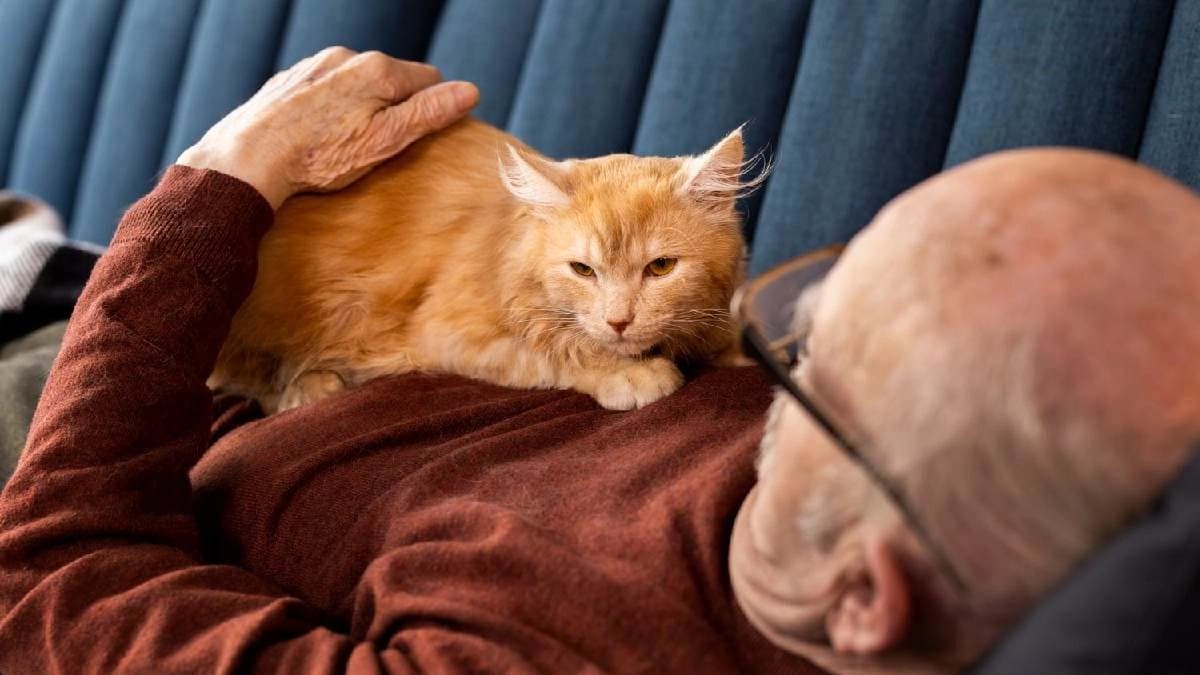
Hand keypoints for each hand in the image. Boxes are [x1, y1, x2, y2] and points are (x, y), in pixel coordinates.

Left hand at [177, 47, 478, 207]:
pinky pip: (325, 90)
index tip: (420, 137)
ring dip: (361, 107)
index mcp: (378, 70)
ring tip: (345, 145)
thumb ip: (428, 114)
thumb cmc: (320, 157)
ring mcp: (314, 65)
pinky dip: (329, 109)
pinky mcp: (289, 80)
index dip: (432, 108)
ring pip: (356, 83)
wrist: (247, 159)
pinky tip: (317, 138)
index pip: (430, 78)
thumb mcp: (386, 141)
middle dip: (394, 107)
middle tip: (381, 148)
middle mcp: (347, 56)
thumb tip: (469, 91)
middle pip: (392, 79)